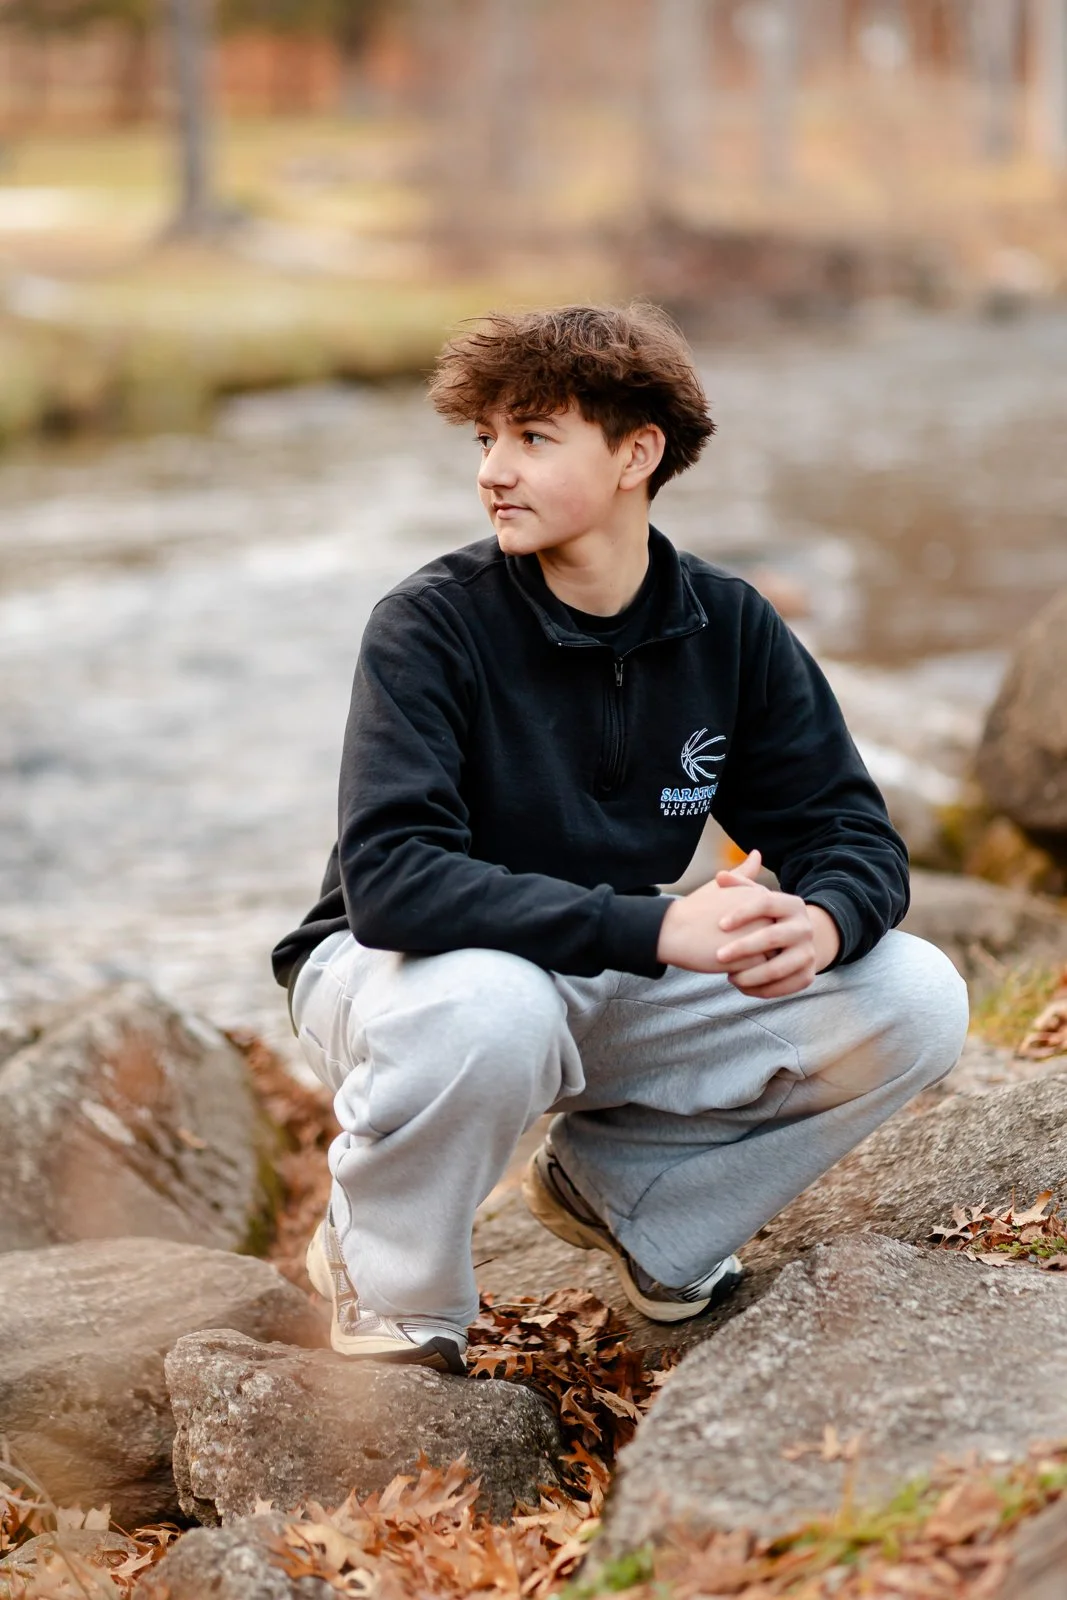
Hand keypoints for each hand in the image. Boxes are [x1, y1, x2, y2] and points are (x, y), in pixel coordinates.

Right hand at [656, 848, 774, 975]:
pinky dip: (748, 973)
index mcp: (760, 896)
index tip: (728, 928)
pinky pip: (760, 973)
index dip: (752, 927)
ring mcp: (761, 937)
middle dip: (759, 945)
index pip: (771, 920)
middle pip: (775, 938)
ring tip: (727, 954)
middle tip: (726, 943)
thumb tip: (757, 853)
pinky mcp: (753, 959)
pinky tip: (728, 967)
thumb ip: (744, 874)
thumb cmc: (694, 909)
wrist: (673, 930)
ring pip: (770, 957)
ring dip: (754, 959)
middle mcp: (766, 915)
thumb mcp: (721, 886)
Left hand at [712, 857, 840, 997]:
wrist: (799, 940)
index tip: (720, 924)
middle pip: (772, 938)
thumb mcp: (758, 897)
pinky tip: (741, 986)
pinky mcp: (808, 976)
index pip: (766, 903)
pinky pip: (783, 987)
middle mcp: (805, 928)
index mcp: (792, 904)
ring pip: (778, 968)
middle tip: (718, 956)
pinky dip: (760, 990)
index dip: (742, 913)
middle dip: (743, 948)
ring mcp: (808, 953)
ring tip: (728, 977)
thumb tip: (720, 876)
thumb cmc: (768, 916)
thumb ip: (740, 885)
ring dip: (750, 975)